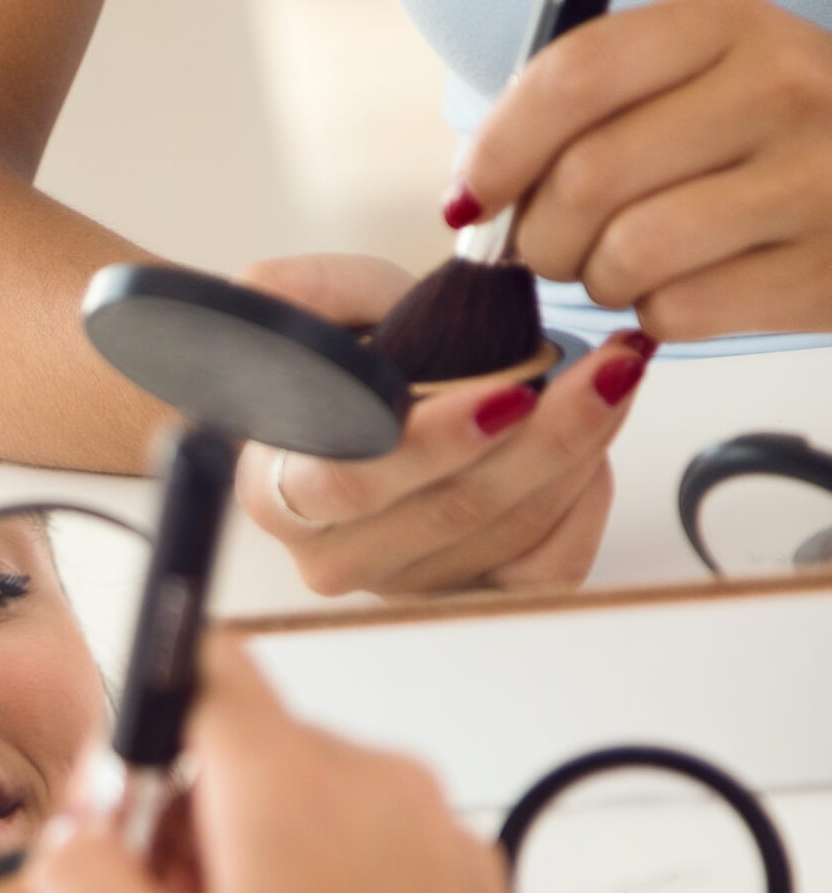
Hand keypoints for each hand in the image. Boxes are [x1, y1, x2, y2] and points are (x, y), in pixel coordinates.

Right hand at [28, 640, 629, 892]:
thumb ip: (78, 884)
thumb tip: (71, 829)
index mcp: (295, 791)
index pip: (203, 667)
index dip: (142, 731)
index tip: (126, 813)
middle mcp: (380, 788)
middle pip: (247, 749)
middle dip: (190, 826)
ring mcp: (437, 838)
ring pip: (306, 805)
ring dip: (256, 870)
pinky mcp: (469, 891)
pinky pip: (365, 856)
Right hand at [235, 255, 648, 596]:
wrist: (380, 417)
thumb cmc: (355, 372)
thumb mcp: (318, 310)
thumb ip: (298, 293)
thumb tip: (294, 302)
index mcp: (279, 490)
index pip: (350, 482)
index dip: (436, 441)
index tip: (507, 393)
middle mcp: (337, 554)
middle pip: (453, 510)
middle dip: (548, 435)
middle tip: (604, 368)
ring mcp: (406, 585)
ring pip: (511, 532)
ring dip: (579, 451)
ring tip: (612, 378)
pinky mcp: (468, 599)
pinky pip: (548, 568)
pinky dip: (585, 502)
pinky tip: (592, 448)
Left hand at [459, 0, 831, 338]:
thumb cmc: (766, 134)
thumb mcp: (696, 74)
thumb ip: (590, 106)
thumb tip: (476, 191)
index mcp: (726, 21)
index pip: (575, 75)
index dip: (499, 148)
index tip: (470, 196)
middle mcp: (779, 87)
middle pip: (586, 177)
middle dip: (536, 234)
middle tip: (544, 247)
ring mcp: (812, 180)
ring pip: (626, 253)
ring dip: (595, 279)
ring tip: (619, 266)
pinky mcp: (821, 272)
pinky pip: (677, 312)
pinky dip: (656, 314)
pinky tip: (687, 287)